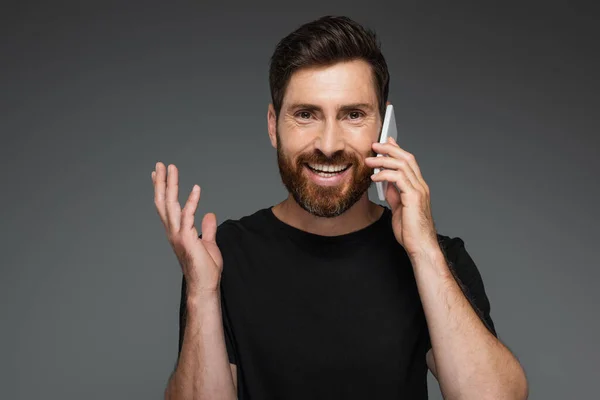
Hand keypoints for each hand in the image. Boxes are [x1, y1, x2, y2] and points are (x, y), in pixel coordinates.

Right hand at [152, 162, 222, 296]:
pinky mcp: (187, 239)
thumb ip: (208, 228)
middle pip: (163, 202)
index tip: (159, 174)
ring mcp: (178, 235)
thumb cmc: (206, 268)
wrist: (205, 286)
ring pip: (170, 205)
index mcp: (176, 231)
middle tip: (160, 164)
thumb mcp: (208, 243)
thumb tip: (210, 214)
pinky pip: (188, 217)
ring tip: (171, 168)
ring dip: (171, 185)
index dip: (162, 189)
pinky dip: (191, 202)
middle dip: (162, 182)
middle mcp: (173, 231)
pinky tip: (196, 189)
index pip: (166, 206)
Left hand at [365, 137, 438, 257]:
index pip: (408, 162)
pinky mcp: (414, 197)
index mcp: (418, 187)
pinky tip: (374, 177)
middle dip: (390, 149)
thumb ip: (394, 193)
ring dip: (384, 160)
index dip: (396, 150)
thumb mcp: (398, 208)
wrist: (420, 246)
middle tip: (374, 145)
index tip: (384, 142)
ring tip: (370, 160)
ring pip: (403, 165)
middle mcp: (420, 186)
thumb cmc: (410, 231)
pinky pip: (399, 178)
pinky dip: (385, 174)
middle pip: (407, 158)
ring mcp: (419, 191)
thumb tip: (385, 181)